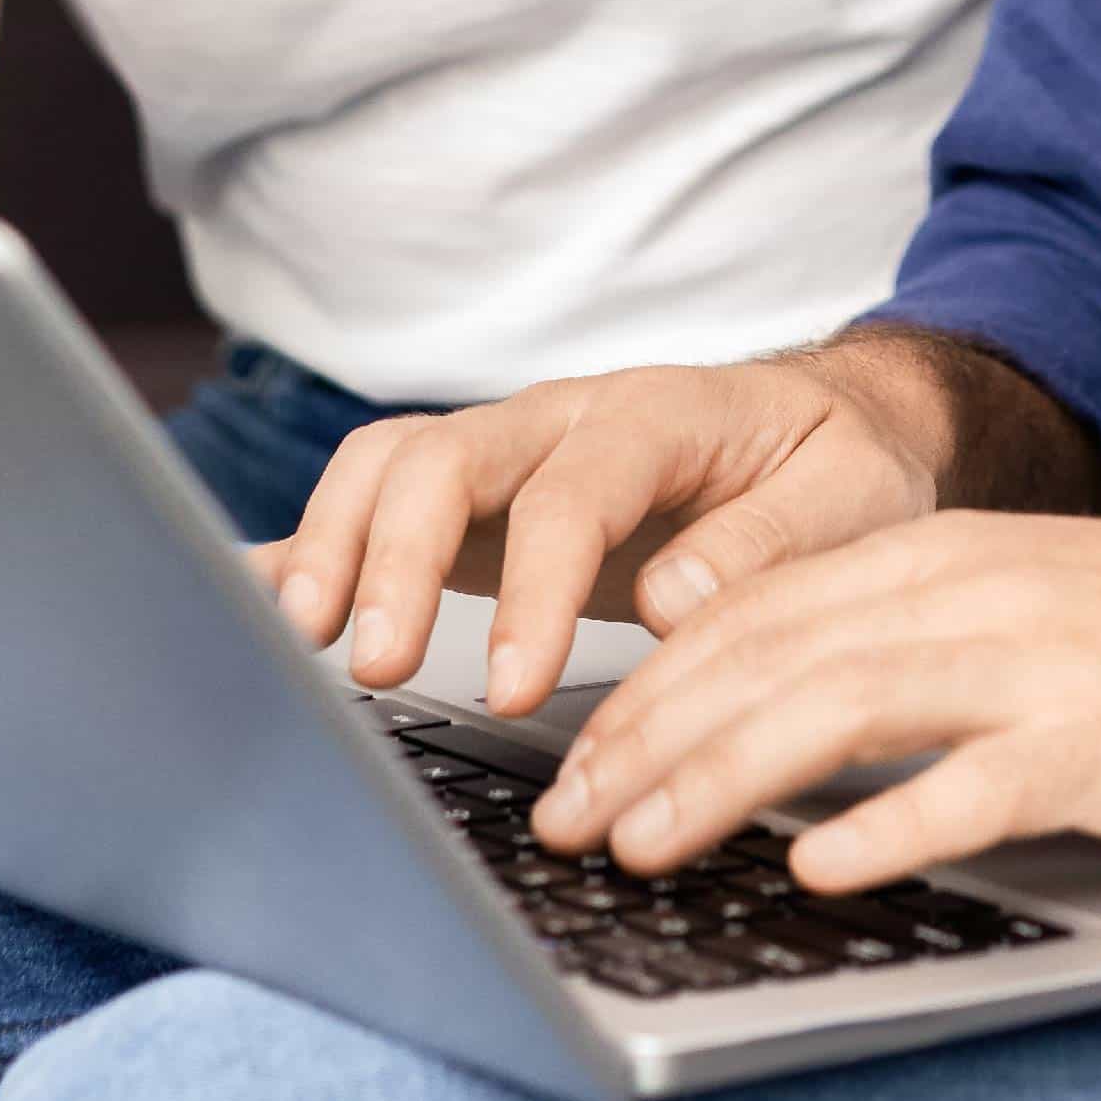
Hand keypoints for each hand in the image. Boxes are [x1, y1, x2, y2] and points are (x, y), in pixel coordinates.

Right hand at [256, 353, 961, 715]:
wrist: (832, 421)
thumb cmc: (842, 464)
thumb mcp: (852, 498)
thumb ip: (768, 543)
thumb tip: (675, 598)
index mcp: (658, 413)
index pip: (575, 490)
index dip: (536, 586)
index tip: (514, 687)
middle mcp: (562, 418)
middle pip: (446, 458)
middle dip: (398, 559)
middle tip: (380, 668)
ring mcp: (508, 451)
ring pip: (389, 465)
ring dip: (336, 544)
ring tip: (302, 641)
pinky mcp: (476, 497)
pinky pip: (373, 496)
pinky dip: (307, 540)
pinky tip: (247, 599)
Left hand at [529, 513, 1100, 894]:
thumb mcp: (1027, 617)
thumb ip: (911, 655)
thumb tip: (772, 735)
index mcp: (943, 556)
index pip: (753, 616)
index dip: (650, 694)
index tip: (575, 767)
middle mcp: (975, 589)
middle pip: (771, 658)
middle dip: (651, 743)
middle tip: (570, 822)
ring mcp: (1042, 658)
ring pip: (842, 705)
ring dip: (725, 779)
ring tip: (647, 842)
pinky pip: (978, 780)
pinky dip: (890, 822)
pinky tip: (823, 868)